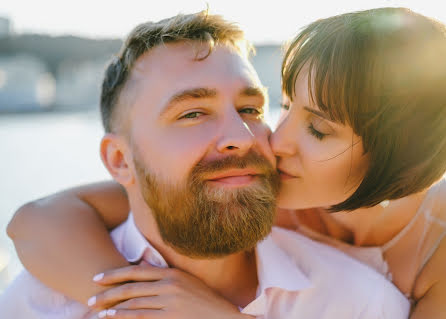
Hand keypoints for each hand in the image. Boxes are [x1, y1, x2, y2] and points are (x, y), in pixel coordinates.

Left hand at [87, 263, 252, 318]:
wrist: (223, 317)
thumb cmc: (204, 300)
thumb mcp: (186, 281)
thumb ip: (164, 274)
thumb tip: (141, 267)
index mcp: (172, 273)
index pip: (136, 271)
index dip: (114, 274)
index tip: (98, 278)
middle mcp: (169, 285)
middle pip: (130, 287)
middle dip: (107, 292)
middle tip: (90, 298)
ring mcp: (169, 302)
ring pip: (133, 303)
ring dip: (112, 308)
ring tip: (97, 311)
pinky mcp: (170, 317)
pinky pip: (141, 317)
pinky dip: (124, 317)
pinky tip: (112, 317)